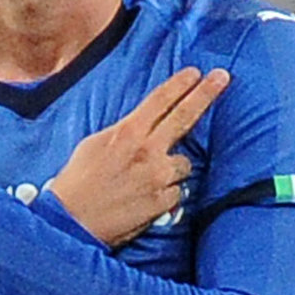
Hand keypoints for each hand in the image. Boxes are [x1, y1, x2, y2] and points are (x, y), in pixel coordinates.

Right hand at [46, 66, 229, 247]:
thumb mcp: (94, 145)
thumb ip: (123, 134)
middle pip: (184, 116)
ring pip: (183, 163)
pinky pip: (176, 192)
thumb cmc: (77, 183)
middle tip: (222, 76)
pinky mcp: (162, 202)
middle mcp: (148, 150)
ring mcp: (158, 177)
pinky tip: (146, 199)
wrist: (71, 221)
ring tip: (147, 180)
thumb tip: (140, 128)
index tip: (196, 72)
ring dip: (172, 168)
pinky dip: (166, 194)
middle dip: (206, 93)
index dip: (180, 83)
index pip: (160, 100)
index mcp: (128, 132)